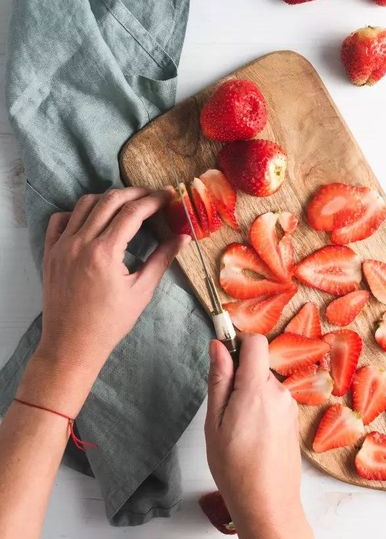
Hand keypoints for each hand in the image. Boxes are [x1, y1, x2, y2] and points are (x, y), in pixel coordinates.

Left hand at [20, 187, 188, 412]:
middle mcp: (80, 243)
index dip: (154, 199)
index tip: (168, 195)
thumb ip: (162, 259)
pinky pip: (60, 219)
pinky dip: (77, 212)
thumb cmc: (109, 324)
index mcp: (105, 252)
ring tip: (126, 205)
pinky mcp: (50, 252)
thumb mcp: (141, 292)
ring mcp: (62, 246)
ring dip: (108, 199)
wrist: (71, 345)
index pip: (133, 211)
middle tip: (153, 196)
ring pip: (85, 204)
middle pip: (110, 200)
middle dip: (135, 193)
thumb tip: (183, 237)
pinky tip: (93, 219)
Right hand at [205, 335, 301, 526]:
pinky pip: (273, 401)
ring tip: (236, 430)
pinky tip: (251, 437)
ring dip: (249, 396)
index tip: (222, 356)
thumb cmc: (235, 468)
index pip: (255, 342)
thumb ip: (219, 379)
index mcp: (258, 389)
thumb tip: (218, 345)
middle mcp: (280, 393)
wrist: (268, 505)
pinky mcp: (293, 420)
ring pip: (264, 384)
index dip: (238, 342)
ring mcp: (290, 407)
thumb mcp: (214, 422)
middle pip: (258, 365)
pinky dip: (260, 409)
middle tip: (223, 410)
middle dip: (239, 377)